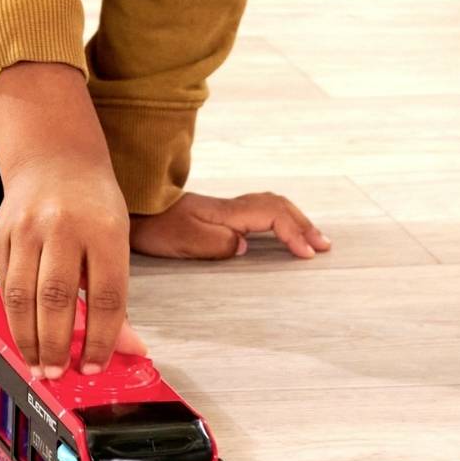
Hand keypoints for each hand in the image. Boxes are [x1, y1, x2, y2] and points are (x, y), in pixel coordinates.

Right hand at [0, 155, 140, 378]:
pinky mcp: (1, 234)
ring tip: (37, 364)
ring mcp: (27, 228)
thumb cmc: (92, 203)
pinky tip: (23, 333)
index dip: (100, 339)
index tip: (94, 365)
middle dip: (56, 345)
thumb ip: (117, 298)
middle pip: (57, 298)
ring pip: (22, 295)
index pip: (106, 297)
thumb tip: (129, 349)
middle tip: (58, 373)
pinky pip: (5, 284)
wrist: (53, 157)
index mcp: (104, 230)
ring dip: (28, 339)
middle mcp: (64, 227)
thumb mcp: (117, 241)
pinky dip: (14, 315)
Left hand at [129, 189, 331, 260]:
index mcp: (228, 213)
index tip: (308, 254)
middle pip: (278, 206)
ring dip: (295, 220)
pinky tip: (279, 231)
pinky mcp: (219, 214)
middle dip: (304, 224)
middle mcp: (231, 207)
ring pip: (271, 206)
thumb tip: (245, 246)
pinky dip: (279, 218)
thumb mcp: (185, 241)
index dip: (294, 233)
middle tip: (324, 246)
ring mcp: (226, 209)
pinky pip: (260, 210)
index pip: (273, 216)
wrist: (136, 209)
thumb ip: (217, 244)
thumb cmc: (157, 228)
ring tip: (311, 238)